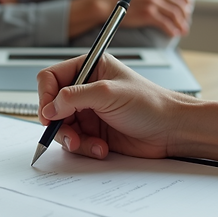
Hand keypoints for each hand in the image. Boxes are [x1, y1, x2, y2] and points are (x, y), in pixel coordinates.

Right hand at [36, 54, 192, 159]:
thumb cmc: (151, 104)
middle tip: (68, 133)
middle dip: (58, 123)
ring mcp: (89, 112)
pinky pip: (75, 142)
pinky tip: (101, 148)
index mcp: (90, 69)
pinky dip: (84, 147)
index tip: (48, 112)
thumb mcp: (109, 94)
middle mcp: (86, 90)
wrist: (171, 131)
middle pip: (53, 105)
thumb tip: (49, 107)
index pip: (52, 77)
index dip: (46, 95)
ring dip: (72, 139)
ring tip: (88, 143)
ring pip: (62, 127)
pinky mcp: (94, 133)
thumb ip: (75, 97)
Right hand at [114, 0, 190, 36]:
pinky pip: (165, 23)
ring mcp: (152, 2)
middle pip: (179, 4)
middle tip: (185, 23)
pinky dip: (171, 30)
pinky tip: (173, 34)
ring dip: (180, 24)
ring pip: (174, 14)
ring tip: (182, 30)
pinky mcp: (147, 14)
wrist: (106, 4)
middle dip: (185, 15)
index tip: (187, 8)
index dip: (186, 0)